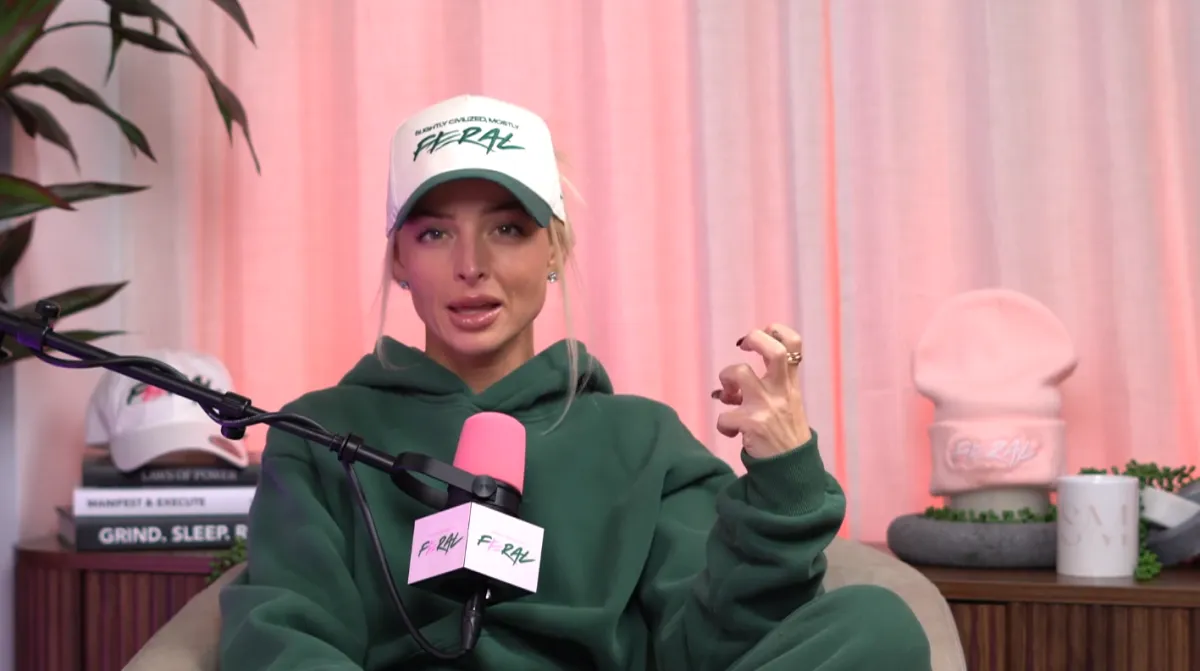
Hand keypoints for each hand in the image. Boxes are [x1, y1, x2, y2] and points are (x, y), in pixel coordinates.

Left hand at [711, 323, 811, 458]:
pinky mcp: (752, 425)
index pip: (794, 346)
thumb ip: (770, 389)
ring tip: (728, 396)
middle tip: (743, 346)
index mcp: (791, 386)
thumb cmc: (786, 436)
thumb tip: (732, 382)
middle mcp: (781, 392)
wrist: (792, 471)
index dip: (778, 331)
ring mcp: (766, 407)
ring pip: (738, 372)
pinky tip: (731, 432)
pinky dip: (723, 425)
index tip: (765, 332)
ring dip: (726, 381)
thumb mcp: (788, 406)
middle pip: (773, 351)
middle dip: (754, 339)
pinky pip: (724, 417)